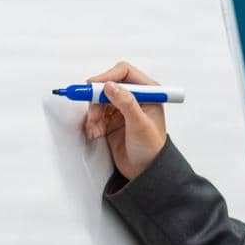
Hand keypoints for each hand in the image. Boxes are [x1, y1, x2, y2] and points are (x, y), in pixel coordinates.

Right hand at [81, 60, 167, 180]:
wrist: (146, 172)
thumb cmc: (152, 149)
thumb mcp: (140, 124)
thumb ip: (126, 103)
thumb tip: (110, 86)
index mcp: (148, 92)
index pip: (123, 72)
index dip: (107, 77)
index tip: (93, 87)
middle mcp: (134, 97)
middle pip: (107, 85)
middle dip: (96, 99)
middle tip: (93, 114)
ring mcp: (122, 108)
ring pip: (98, 100)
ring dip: (93, 113)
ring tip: (96, 129)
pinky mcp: (112, 120)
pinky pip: (95, 114)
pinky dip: (92, 123)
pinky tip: (96, 133)